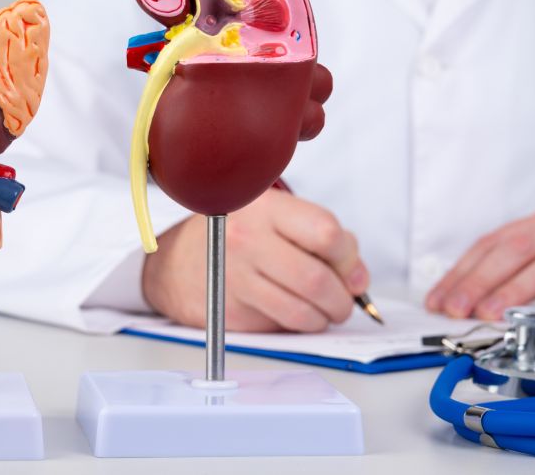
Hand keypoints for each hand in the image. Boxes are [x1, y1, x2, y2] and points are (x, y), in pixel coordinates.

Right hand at [142, 189, 369, 331]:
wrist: (175, 263)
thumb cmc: (236, 234)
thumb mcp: (275, 216)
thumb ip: (321, 237)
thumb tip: (358, 278)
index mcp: (265, 208)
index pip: (326, 233)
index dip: (348, 258)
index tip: (350, 269)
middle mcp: (247, 240)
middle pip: (316, 279)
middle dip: (342, 298)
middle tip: (344, 301)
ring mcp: (235, 278)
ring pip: (302, 312)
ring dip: (325, 318)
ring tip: (325, 311)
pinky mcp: (230, 311)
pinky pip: (281, 326)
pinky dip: (299, 326)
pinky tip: (296, 313)